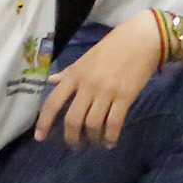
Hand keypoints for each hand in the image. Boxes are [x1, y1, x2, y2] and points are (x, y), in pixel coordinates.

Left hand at [37, 14, 162, 147]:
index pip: (53, 102)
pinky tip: (110, 142)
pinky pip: (114, 122)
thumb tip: (51, 81)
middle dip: (73, 138)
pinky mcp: (126, 96)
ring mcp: (107, 91)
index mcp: (75, 74)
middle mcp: (88, 84)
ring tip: (96, 143)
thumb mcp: (87, 57)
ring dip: (93, 139)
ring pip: (93, 124)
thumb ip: (70, 72)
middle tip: (76, 145)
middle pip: (73, 120)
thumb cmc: (114, 46)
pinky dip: (111, 136)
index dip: (44, 122)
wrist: (142, 38)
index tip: (40, 137)